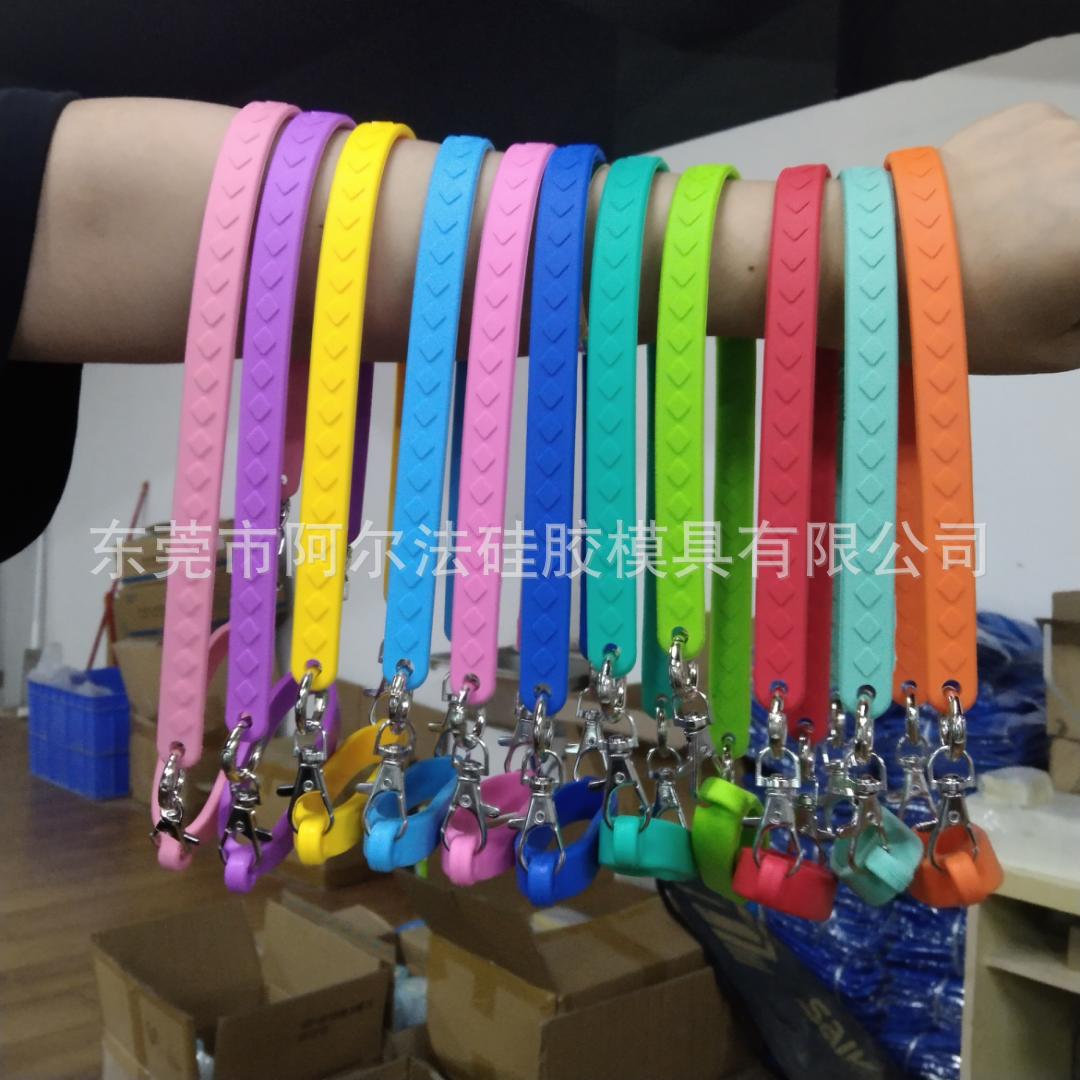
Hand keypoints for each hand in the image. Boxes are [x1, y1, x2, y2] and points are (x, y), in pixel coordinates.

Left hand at [942, 103, 1079, 374]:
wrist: (876, 259)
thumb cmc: (964, 317)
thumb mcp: (1058, 346)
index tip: (1068, 294)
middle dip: (1074, 248)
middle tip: (1052, 271)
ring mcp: (1069, 131)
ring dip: (1073, 208)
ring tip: (1033, 244)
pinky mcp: (1029, 115)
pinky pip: (1062, 148)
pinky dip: (1052, 176)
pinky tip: (1008, 211)